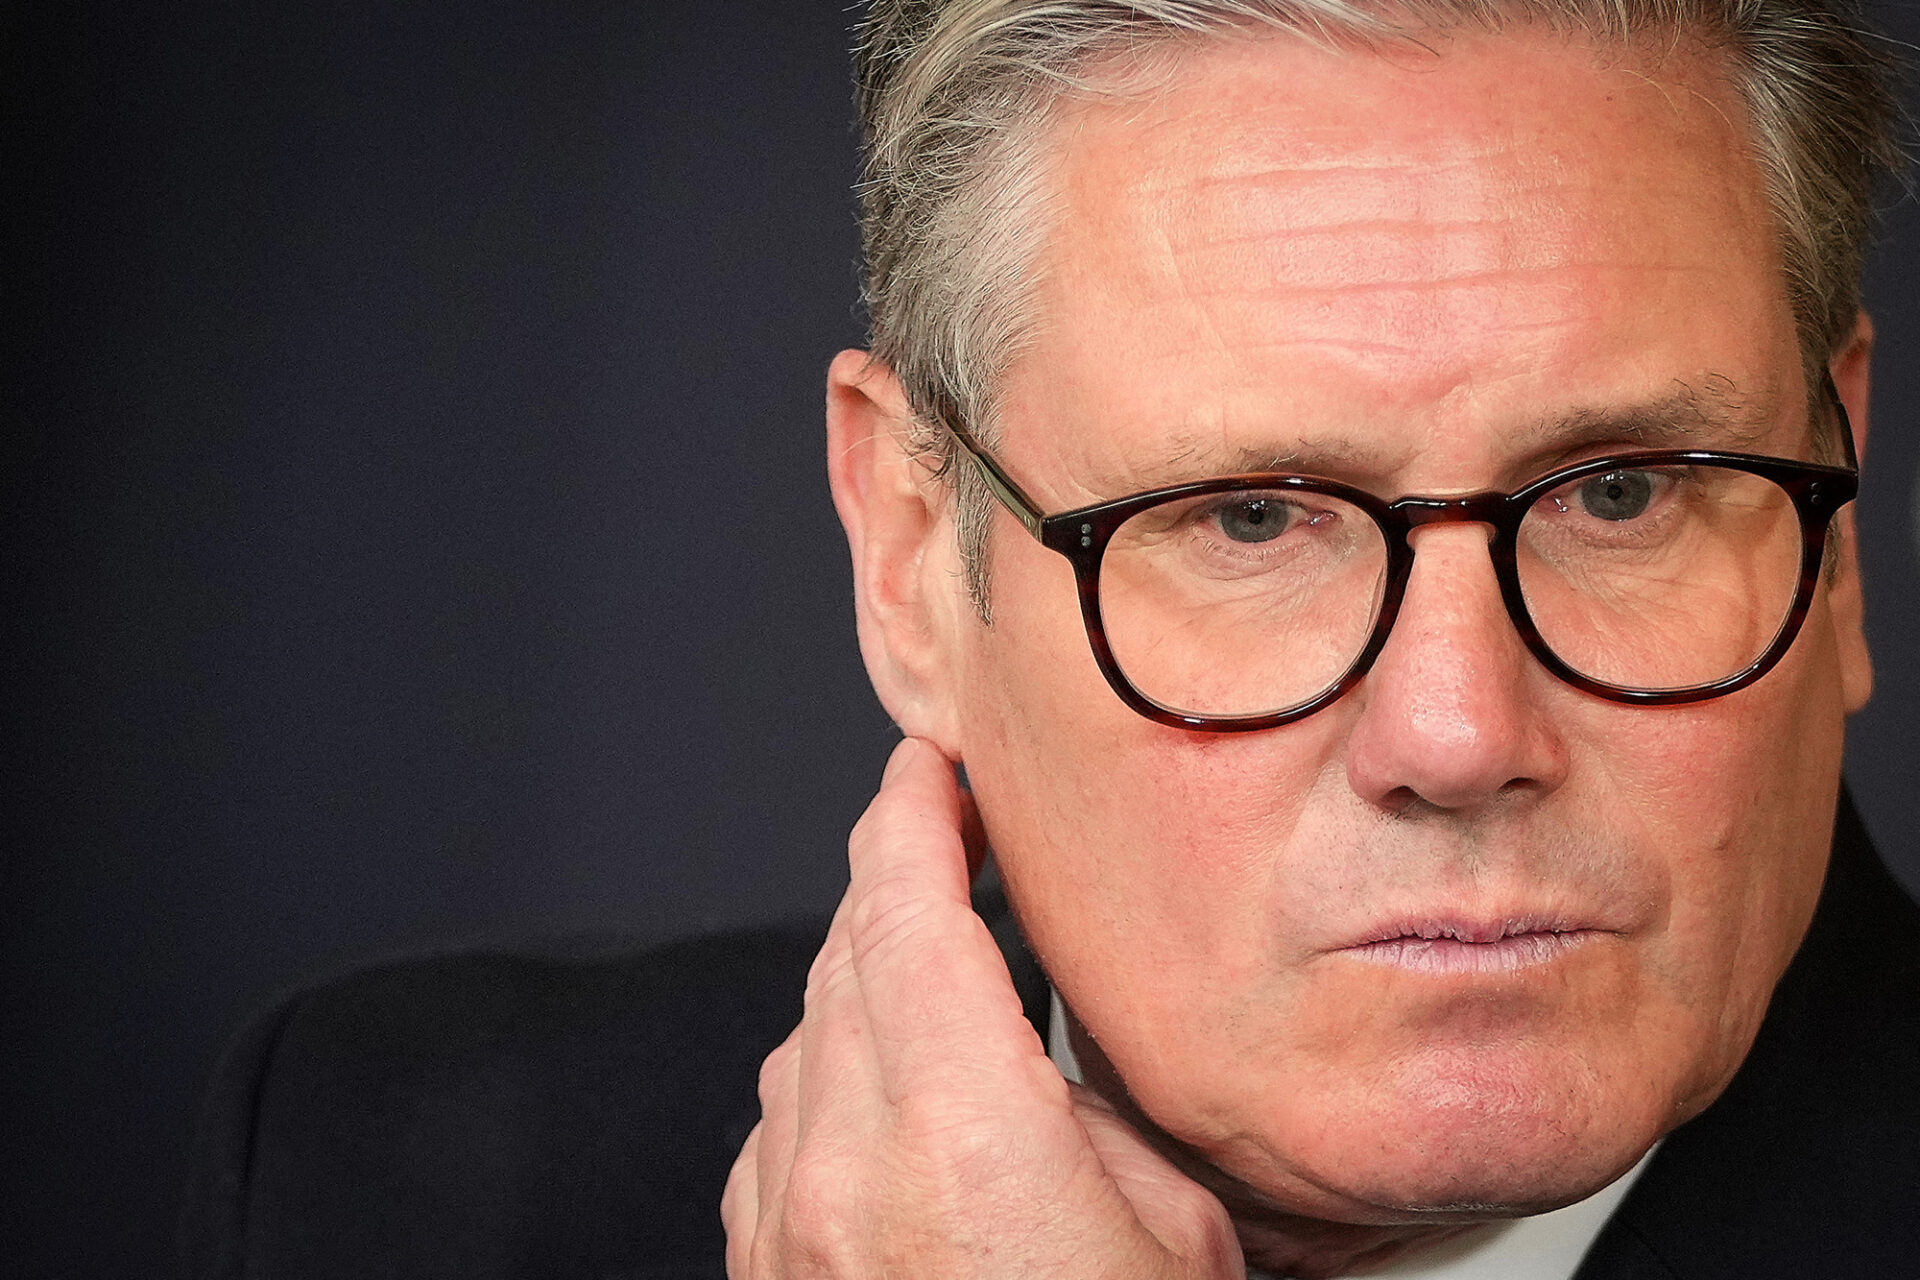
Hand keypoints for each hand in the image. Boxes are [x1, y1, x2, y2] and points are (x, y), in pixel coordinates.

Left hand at [721, 737, 1244, 1278]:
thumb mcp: (1177, 1234)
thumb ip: (1093, 1112)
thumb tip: (1042, 1064)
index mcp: (962, 1136)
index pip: (908, 913)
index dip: (909, 816)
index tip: (922, 766)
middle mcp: (847, 1171)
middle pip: (846, 962)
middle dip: (894, 881)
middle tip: (943, 838)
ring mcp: (787, 1226)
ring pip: (802, 1044)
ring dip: (863, 986)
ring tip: (931, 974)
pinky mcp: (760, 1272)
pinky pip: (777, 1134)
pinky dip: (827, 1087)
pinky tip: (885, 1099)